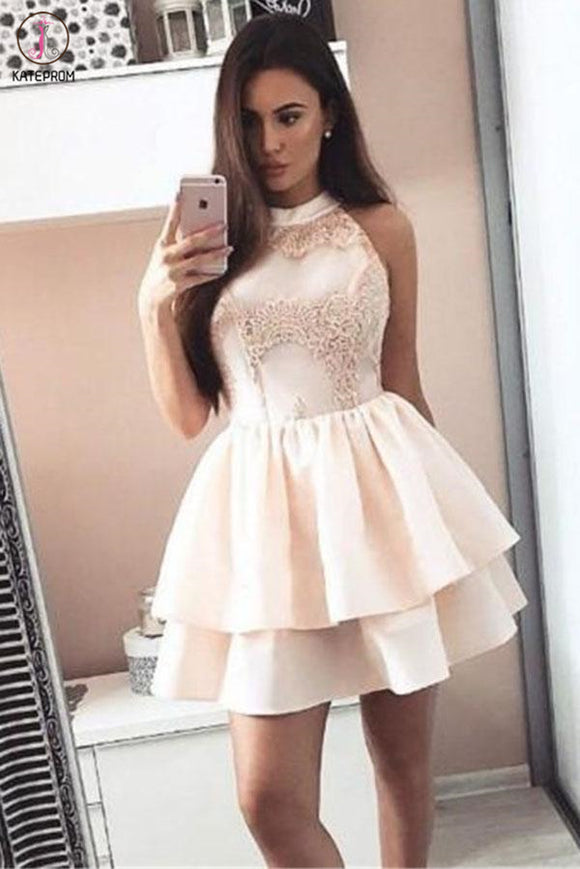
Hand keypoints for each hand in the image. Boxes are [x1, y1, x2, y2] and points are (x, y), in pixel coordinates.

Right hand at [137, 192, 231, 317]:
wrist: (151, 298)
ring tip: (229, 248)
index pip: (169, 223)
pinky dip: (211, 273)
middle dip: (209, 232)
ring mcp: (172, 271)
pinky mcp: (178, 285)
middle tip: (224, 225)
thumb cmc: (162, 271)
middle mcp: (166, 257)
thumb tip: (203, 233)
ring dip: (216, 253)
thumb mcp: (165, 255)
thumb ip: (180, 243)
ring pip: (199, 260)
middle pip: (191, 241)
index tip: (180, 192)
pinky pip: (200, 277)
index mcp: (162, 245)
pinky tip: (222, 269)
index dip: (174, 208)